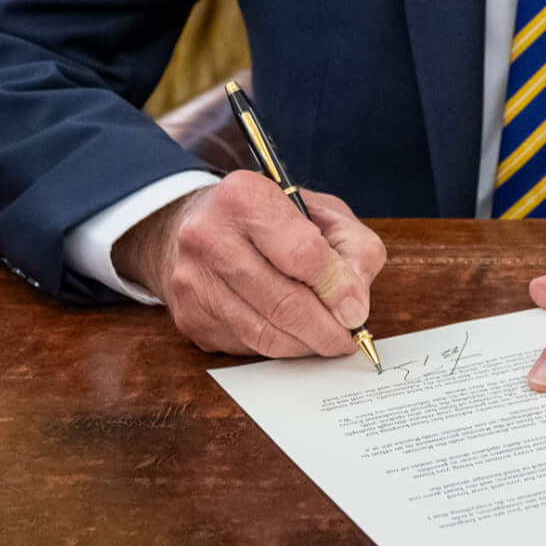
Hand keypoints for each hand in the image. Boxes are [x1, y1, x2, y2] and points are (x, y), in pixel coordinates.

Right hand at [114, 172, 385, 357]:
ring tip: (325, 340)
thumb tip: (354, 306)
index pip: (303, 254)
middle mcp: (209, 236)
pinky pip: (245, 347)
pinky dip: (278, 348)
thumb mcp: (322, 212)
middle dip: (326, 329)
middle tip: (347, 339)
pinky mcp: (190, 317)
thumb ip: (353, 249)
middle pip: (283, 302)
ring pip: (264, 333)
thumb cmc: (269, 218)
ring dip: (305, 345)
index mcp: (245, 197)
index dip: (338, 288)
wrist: (197, 226)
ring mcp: (194, 280)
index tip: (355, 309)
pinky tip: (292, 336)